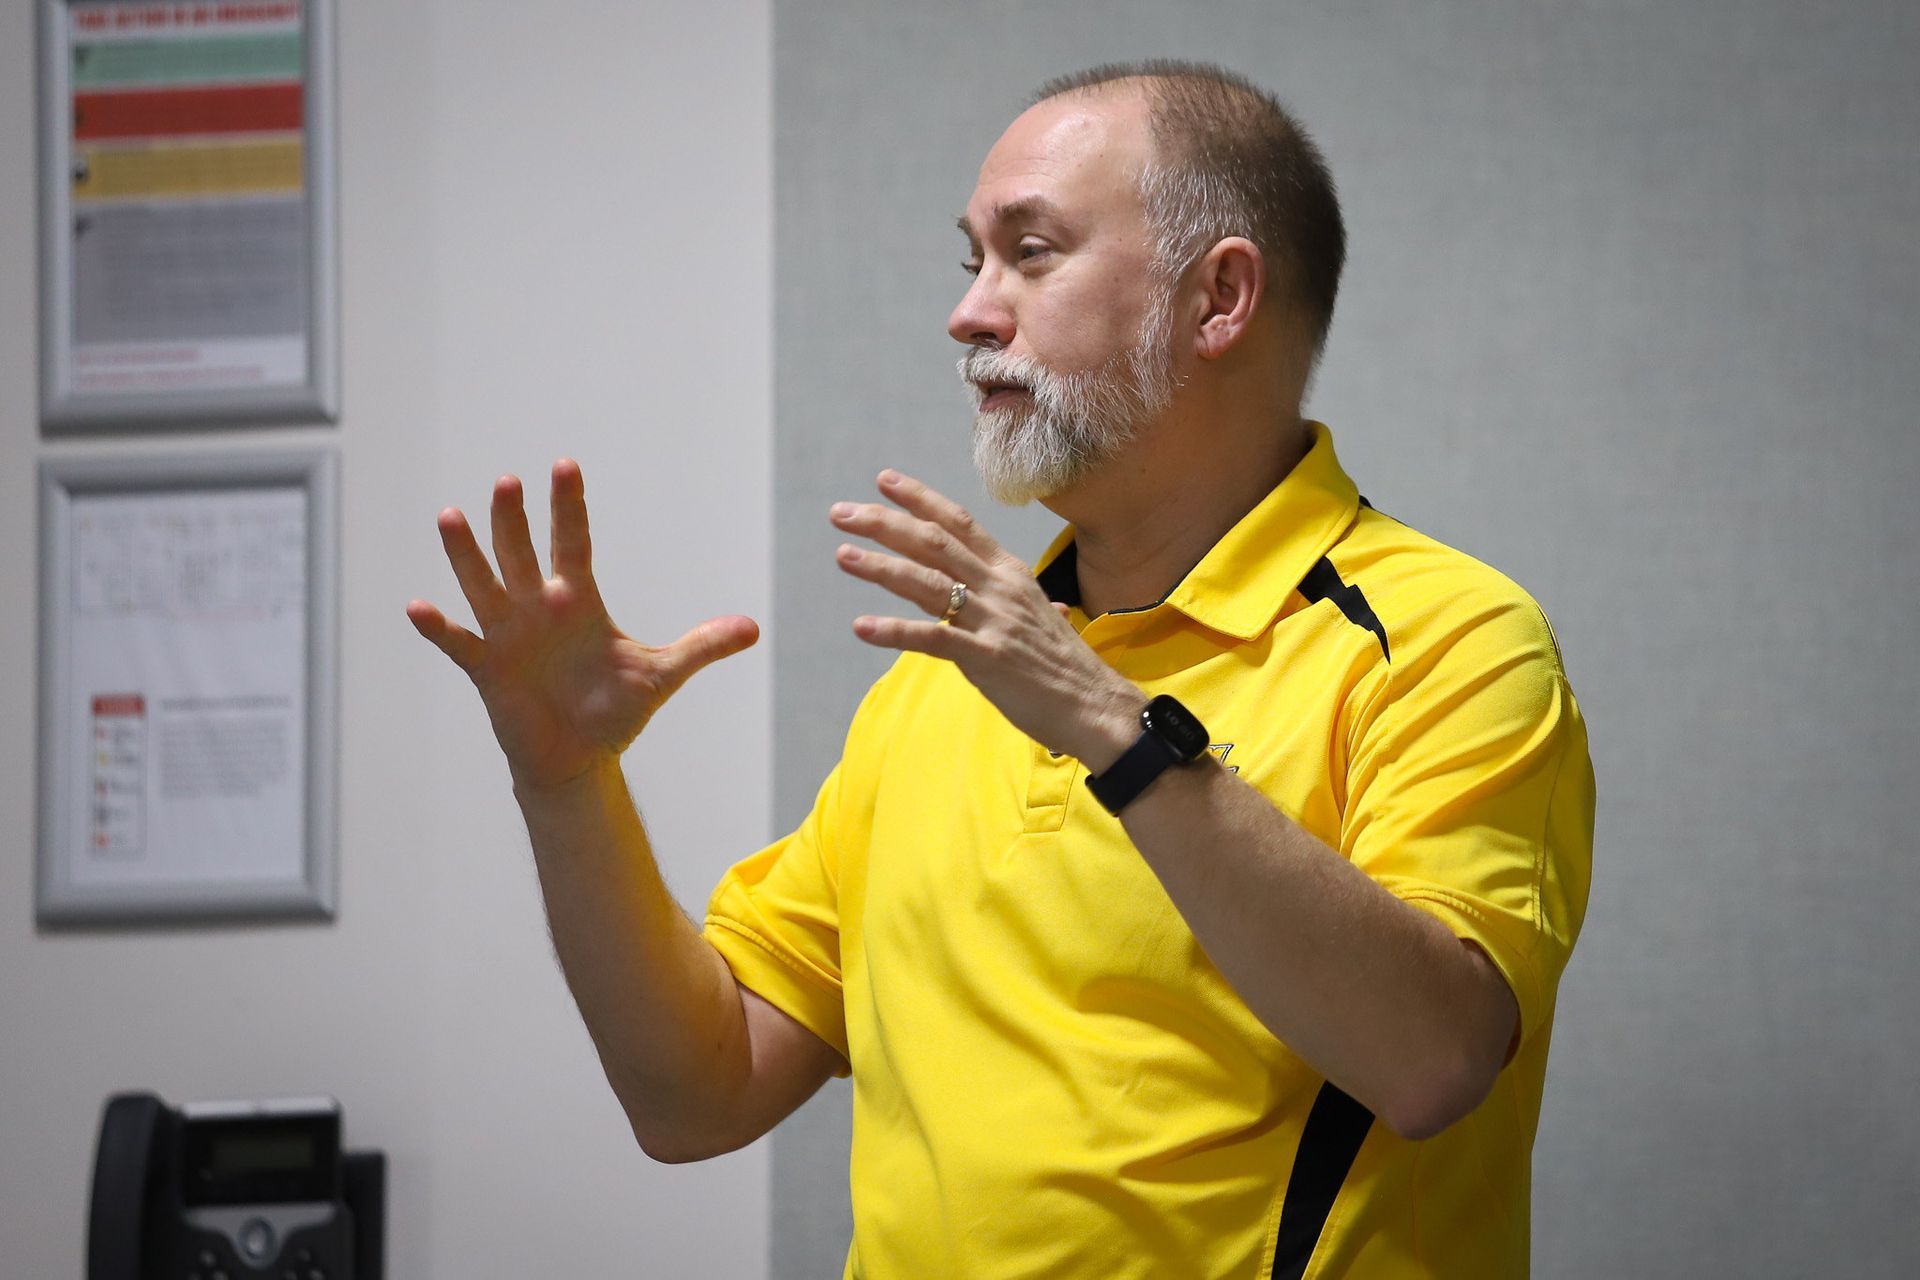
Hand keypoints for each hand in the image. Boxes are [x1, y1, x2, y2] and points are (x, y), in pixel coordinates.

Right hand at [408, 459, 758, 790]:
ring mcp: (508, 636)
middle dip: (514, 520)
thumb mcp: (661, 675)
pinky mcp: (487, 669)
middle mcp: (538, 609)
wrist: (577, 758)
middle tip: (509, 481)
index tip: (564, 465)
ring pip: (483, 584)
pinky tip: (419, 606)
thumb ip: (701, 647)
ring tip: (451, 516)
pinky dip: (439, 626)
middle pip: (522, 554)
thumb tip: (753, 629)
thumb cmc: (614, 711)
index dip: (568, 506)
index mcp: (578, 601)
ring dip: (467, 555)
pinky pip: (458, 642)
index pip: (573, 542)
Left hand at [829, 470, 1138, 765]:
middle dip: (884, 523)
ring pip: (927, 582)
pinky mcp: (987, 658)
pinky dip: (893, 632)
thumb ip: (1015, 602)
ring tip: (843, 555)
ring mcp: (993, 621)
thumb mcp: (1038, 618)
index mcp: (1009, 572)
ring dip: (880, 566)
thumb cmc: (1063, 666)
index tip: (883, 481)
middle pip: (934, 542)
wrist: (1094, 704)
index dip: (919, 499)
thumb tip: (1037, 601)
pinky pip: (932, 639)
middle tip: (841, 513)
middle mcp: (999, 587)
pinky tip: (861, 627)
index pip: (958, 523)